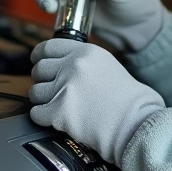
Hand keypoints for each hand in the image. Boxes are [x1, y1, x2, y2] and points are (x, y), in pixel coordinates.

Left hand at [28, 39, 165, 165]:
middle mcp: (73, 65)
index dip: (39, 56)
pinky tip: (59, 120)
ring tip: (62, 108)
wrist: (135, 123)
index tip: (38, 62)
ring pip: (35, 92)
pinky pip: (36, 114)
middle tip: (54, 91)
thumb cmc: (129, 101)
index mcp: (86, 52)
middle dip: (43, 81)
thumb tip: (60, 65)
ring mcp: (65, 87)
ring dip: (44, 101)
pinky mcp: (59, 111)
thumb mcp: (108, 66)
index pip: (48, 47)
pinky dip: (44, 119)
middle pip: (39, 69)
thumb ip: (84, 62)